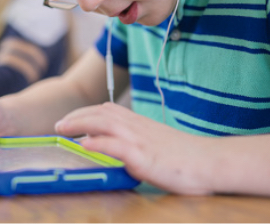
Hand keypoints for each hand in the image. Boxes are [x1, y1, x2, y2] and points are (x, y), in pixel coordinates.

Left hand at [54, 102, 215, 194]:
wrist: (210, 161)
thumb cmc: (186, 156)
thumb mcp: (157, 143)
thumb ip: (136, 142)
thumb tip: (115, 147)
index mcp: (140, 123)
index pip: (108, 109)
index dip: (86, 112)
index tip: (70, 118)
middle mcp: (137, 127)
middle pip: (101, 112)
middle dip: (76, 116)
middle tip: (59, 124)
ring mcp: (140, 140)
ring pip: (104, 123)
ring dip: (79, 123)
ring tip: (62, 129)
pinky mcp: (144, 156)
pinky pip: (117, 145)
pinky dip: (98, 142)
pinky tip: (84, 144)